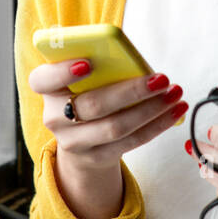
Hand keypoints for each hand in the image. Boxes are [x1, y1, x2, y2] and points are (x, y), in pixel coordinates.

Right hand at [28, 61, 187, 172]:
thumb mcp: (85, 78)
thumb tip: (135, 62)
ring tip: (175, 93)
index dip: (62, 71)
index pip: (42, 80)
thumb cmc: (89, 92)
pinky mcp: (96, 157)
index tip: (88, 63)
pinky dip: (156, 125)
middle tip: (161, 79)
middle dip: (131, 91)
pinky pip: (131, 141)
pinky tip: (174, 111)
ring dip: (151, 110)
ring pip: (115, 127)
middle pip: (92, 105)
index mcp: (48, 89)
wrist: (83, 138)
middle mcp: (55, 117)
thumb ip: (100, 65)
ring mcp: (74, 142)